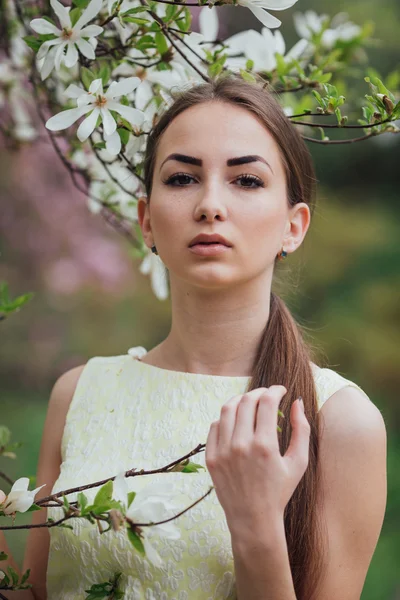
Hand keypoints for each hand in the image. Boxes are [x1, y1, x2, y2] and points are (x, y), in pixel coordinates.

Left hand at [205, 386, 309, 534]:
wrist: (253, 519)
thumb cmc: (280, 491)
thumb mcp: (298, 462)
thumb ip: (302, 429)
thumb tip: (296, 402)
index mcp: (265, 445)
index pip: (267, 401)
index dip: (275, 390)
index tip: (281, 391)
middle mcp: (241, 445)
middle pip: (247, 401)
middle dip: (259, 392)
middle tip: (267, 395)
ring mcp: (223, 451)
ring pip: (228, 409)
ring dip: (240, 400)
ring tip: (250, 402)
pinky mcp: (211, 457)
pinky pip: (215, 426)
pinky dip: (226, 417)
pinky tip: (236, 420)